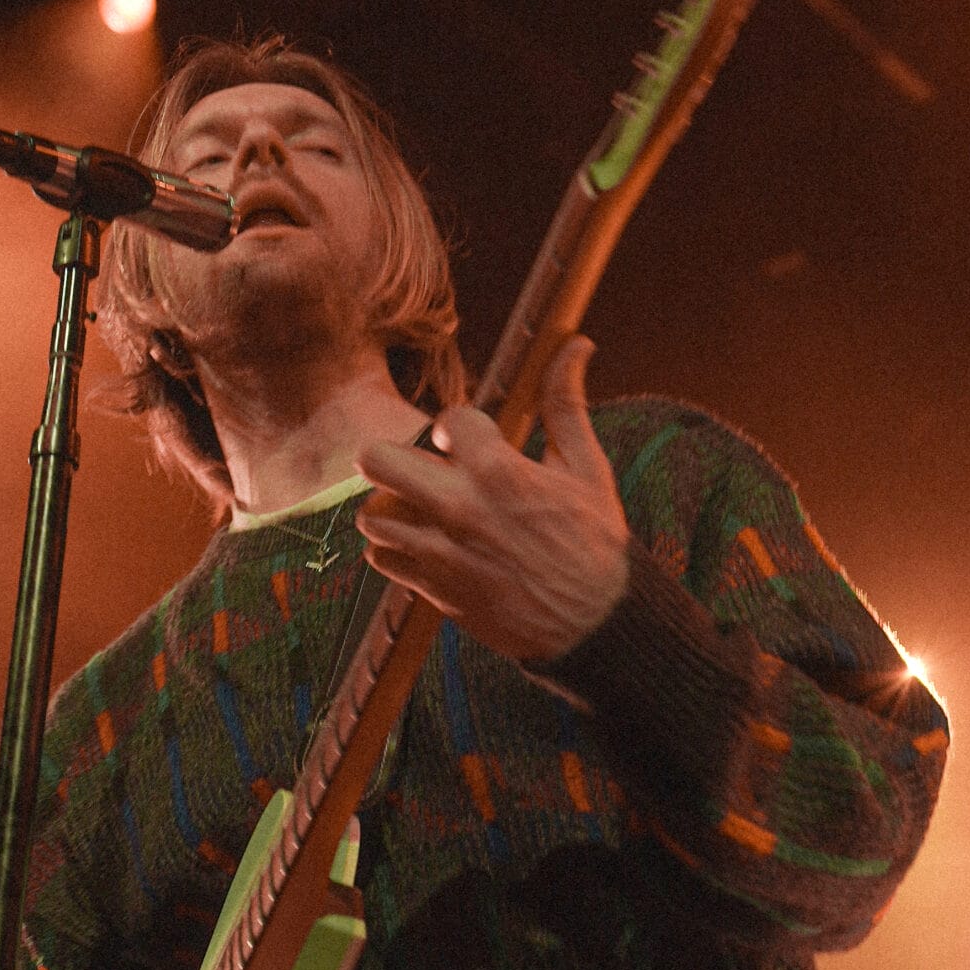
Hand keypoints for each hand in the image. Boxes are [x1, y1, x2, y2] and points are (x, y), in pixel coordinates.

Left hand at [355, 336, 628, 662]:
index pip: (447, 420)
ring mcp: (440, 553)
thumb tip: (575, 344)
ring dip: (393, 506)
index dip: (460, 426)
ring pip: (373, 514)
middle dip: (394, 454)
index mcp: (499, 473)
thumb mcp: (587, 469)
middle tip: (420, 466)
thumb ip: (567, 404)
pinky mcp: (433, 589)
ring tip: (423, 509)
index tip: (473, 443)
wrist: (595, 625)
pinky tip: (425, 544)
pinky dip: (395, 549)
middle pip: (376, 460)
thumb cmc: (596, 543)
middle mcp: (459, 510)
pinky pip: (382, 558)